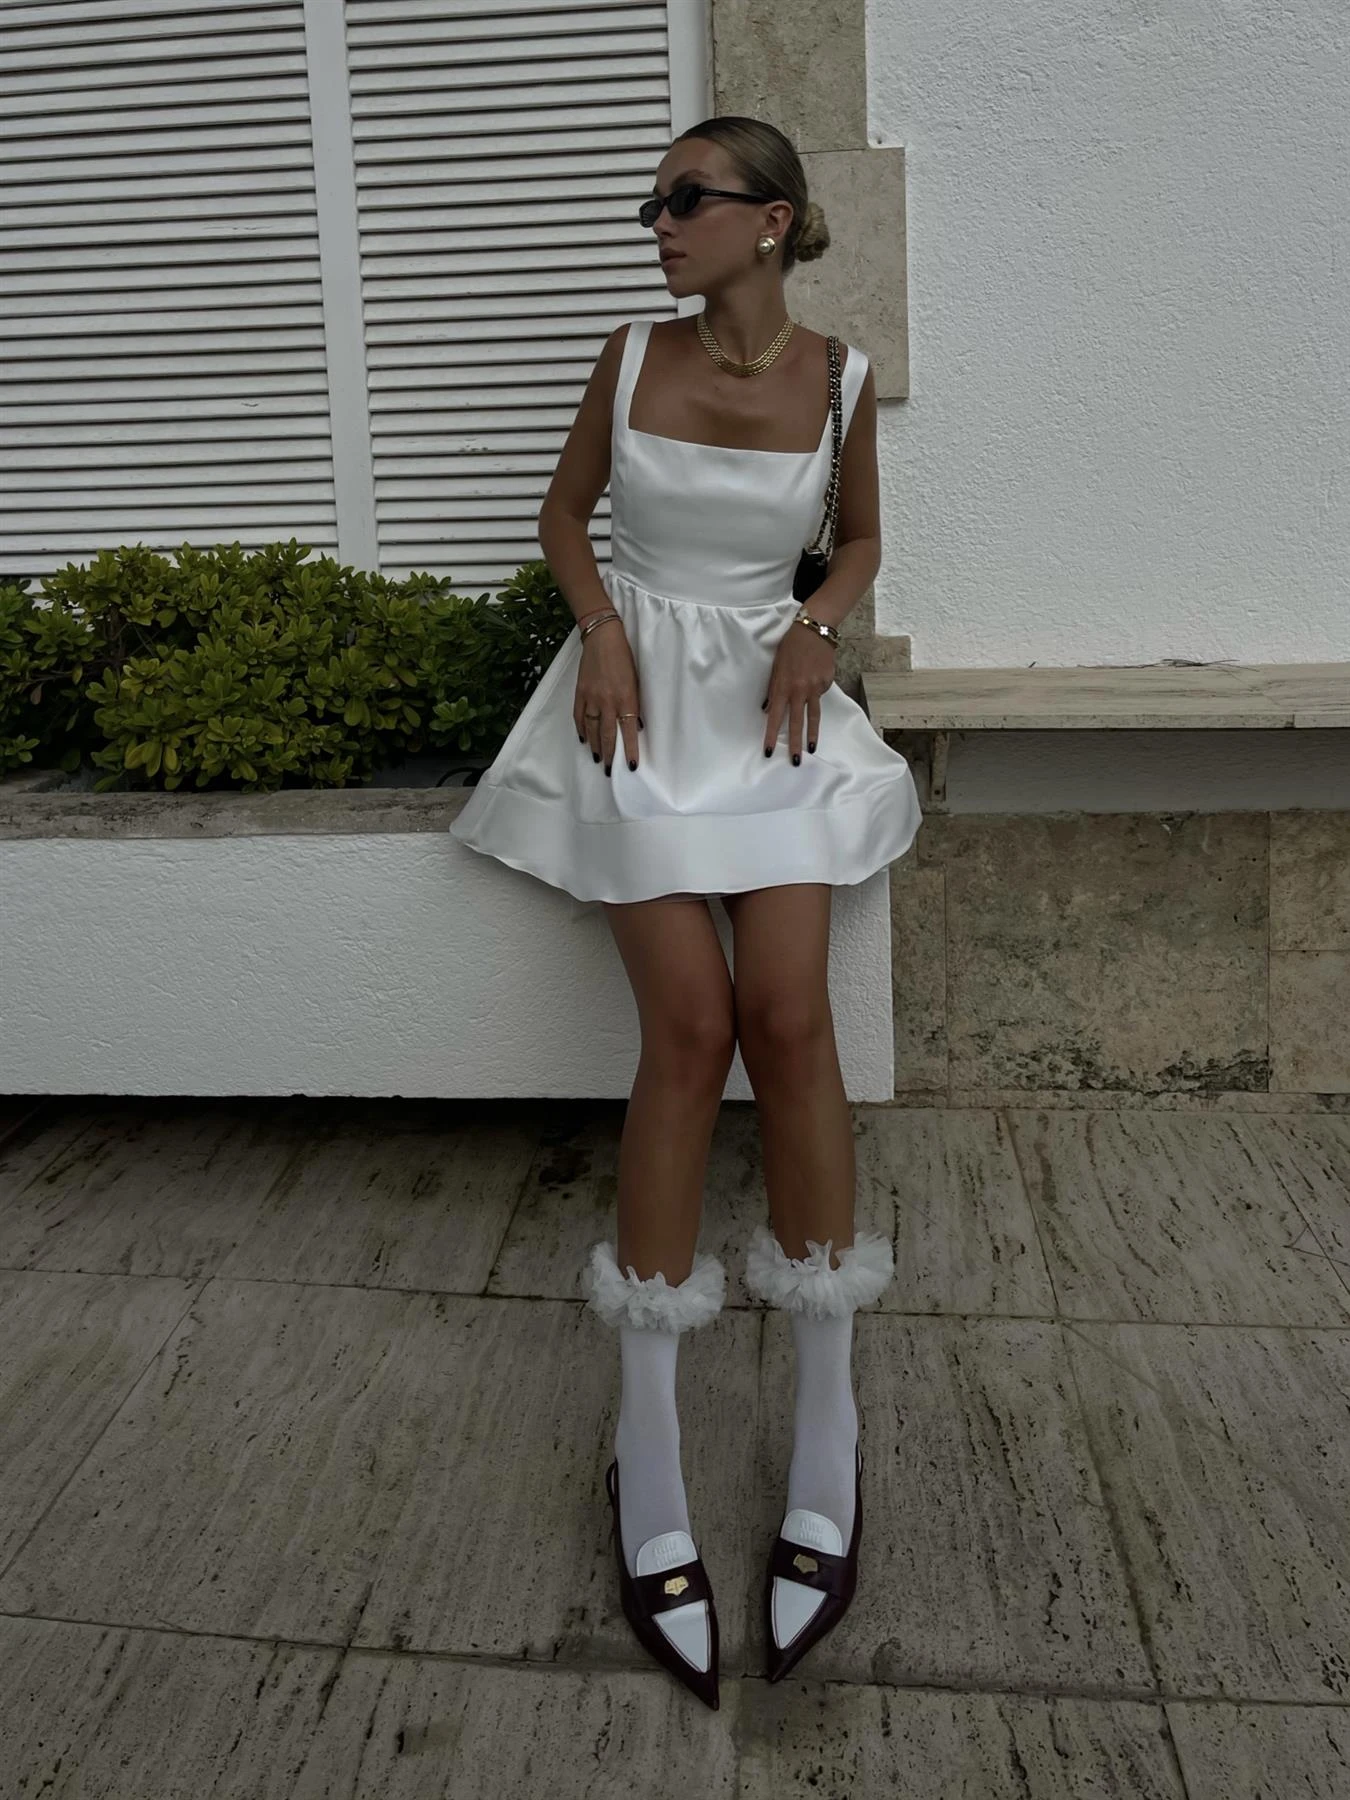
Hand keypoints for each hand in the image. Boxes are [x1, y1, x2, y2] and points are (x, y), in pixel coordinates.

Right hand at [574, 623, 642, 775]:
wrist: (602, 638)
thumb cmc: (624, 658)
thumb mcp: (636, 681)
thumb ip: (634, 704)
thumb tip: (634, 726)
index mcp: (625, 697)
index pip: (628, 730)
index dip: (629, 749)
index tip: (631, 766)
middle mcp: (607, 701)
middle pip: (607, 734)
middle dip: (609, 755)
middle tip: (609, 771)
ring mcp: (591, 697)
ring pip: (591, 729)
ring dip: (595, 746)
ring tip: (598, 759)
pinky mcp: (580, 692)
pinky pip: (579, 716)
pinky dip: (581, 729)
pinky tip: (583, 740)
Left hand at [762, 620, 835, 762]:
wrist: (814, 630)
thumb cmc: (790, 647)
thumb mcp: (776, 666)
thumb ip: (773, 689)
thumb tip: (768, 710)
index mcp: (783, 686)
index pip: (775, 717)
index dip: (771, 736)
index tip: (769, 751)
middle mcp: (799, 690)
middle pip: (796, 722)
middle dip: (795, 744)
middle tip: (796, 761)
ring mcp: (815, 688)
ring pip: (813, 716)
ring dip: (812, 735)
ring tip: (812, 749)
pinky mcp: (827, 683)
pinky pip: (819, 695)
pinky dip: (815, 694)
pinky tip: (815, 680)